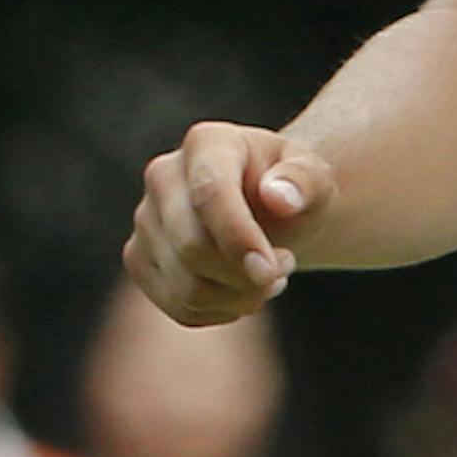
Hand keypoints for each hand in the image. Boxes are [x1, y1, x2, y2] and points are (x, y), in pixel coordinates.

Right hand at [124, 120, 336, 324]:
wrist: (268, 210)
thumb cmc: (292, 191)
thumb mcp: (315, 178)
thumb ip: (304, 181)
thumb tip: (278, 197)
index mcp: (207, 143)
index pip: (209, 193)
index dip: (239, 238)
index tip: (273, 271)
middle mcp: (163, 175)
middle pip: (193, 247)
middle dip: (247, 276)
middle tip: (284, 266)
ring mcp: (145, 220)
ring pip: (187, 287)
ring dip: (240, 298)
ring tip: (268, 279)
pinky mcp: (140, 259)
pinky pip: (180, 308)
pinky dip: (221, 312)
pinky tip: (242, 292)